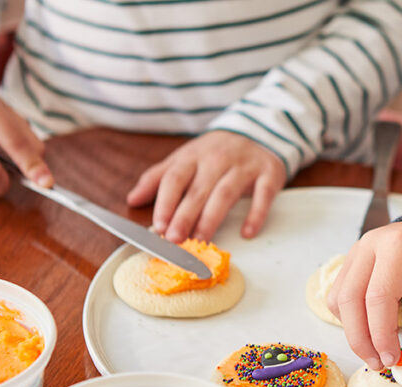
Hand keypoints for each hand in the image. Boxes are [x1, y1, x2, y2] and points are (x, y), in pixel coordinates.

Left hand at [126, 131, 286, 241]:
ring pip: (226, 193)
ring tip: (201, 240)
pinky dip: (256, 214)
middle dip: (185, 215)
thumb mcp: (185, 158)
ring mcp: (244, 165)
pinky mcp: (269, 173)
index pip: (175, 178)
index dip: (166, 201)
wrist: (259, 131)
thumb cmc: (216, 152)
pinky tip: (246, 232)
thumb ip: (158, 178)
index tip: (159, 225)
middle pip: (198, 189)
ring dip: (212, 218)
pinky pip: (263, 195)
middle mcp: (218, 158)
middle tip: (174, 239)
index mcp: (194, 155)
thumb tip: (132, 199)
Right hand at [327, 214, 401, 369]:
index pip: (378, 297)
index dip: (381, 334)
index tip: (393, 359)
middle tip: (380, 364)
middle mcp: (370, 246)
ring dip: (352, 331)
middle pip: (349, 300)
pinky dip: (350, 318)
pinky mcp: (355, 261)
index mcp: (399, 247)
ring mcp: (358, 252)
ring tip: (376, 352)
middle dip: (361, 339)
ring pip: (339, 299)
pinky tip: (370, 331)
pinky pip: (341, 295)